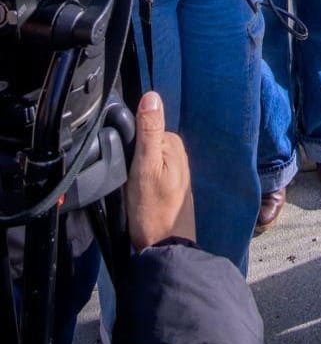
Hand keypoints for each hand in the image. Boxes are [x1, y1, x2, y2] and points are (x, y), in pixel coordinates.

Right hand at [126, 92, 195, 250]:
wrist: (164, 248)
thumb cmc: (152, 209)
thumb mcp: (145, 167)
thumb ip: (149, 132)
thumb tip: (152, 95)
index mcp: (173, 144)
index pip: (145, 127)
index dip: (128, 139)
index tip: (120, 156)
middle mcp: (177, 153)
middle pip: (145, 142)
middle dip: (131, 153)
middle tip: (123, 174)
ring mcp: (173, 170)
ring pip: (145, 157)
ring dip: (134, 167)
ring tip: (127, 185)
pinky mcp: (167, 185)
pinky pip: (148, 171)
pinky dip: (138, 177)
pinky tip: (134, 190)